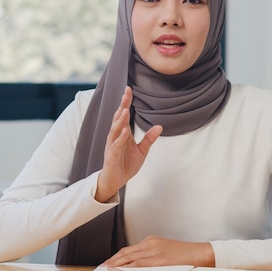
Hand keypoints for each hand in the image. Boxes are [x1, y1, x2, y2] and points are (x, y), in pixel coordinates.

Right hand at [95, 86, 162, 202]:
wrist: (116, 180)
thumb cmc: (126, 164)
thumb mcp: (141, 151)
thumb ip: (149, 139)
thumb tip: (160, 126)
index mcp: (123, 133)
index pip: (124, 115)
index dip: (126, 102)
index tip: (128, 89)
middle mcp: (116, 136)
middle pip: (118, 118)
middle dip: (122, 105)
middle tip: (126, 93)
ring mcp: (112, 145)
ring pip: (115, 130)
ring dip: (120, 120)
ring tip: (125, 110)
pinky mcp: (111, 156)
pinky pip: (115, 145)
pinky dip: (120, 138)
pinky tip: (124, 131)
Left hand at [102, 236, 214, 266]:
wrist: (199, 254)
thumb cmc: (184, 255)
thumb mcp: (164, 250)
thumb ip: (149, 254)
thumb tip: (136, 262)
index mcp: (152, 241)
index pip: (129, 249)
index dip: (117, 256)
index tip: (109, 261)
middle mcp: (151, 244)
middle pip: (126, 253)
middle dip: (113, 260)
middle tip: (104, 266)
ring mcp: (154, 252)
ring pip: (130, 258)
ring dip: (116, 264)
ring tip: (108, 268)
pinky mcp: (159, 260)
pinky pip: (138, 263)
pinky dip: (127, 266)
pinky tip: (119, 269)